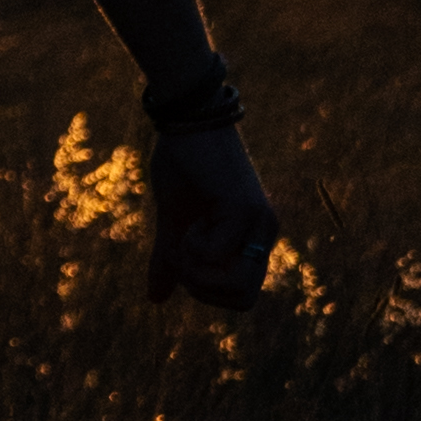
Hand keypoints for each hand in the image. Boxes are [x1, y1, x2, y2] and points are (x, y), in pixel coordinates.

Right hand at [149, 122, 277, 306]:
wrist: (187, 120)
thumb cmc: (183, 166)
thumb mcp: (173, 222)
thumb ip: (170, 261)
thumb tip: (156, 300)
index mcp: (254, 238)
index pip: (243, 297)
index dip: (210, 294)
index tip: (185, 263)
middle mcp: (264, 233)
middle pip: (244, 298)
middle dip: (203, 289)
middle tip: (181, 256)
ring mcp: (258, 222)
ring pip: (237, 284)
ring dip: (197, 272)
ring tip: (183, 240)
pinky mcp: (244, 209)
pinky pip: (215, 254)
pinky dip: (192, 245)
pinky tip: (190, 218)